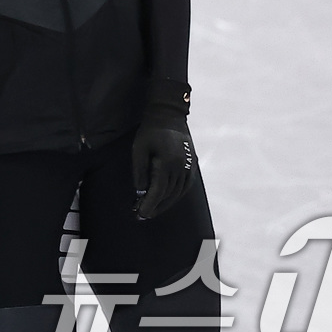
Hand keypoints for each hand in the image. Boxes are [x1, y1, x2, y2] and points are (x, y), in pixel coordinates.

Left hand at [132, 79, 195, 219]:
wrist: (169, 116)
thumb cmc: (150, 131)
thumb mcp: (138, 149)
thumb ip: (139, 171)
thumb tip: (140, 191)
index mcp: (167, 163)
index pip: (158, 190)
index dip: (149, 204)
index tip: (141, 214)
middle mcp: (182, 167)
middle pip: (168, 194)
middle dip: (155, 207)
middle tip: (142, 215)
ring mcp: (190, 167)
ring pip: (178, 193)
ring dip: (165, 204)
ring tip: (151, 210)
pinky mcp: (193, 166)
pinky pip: (185, 187)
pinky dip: (175, 196)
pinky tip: (166, 200)